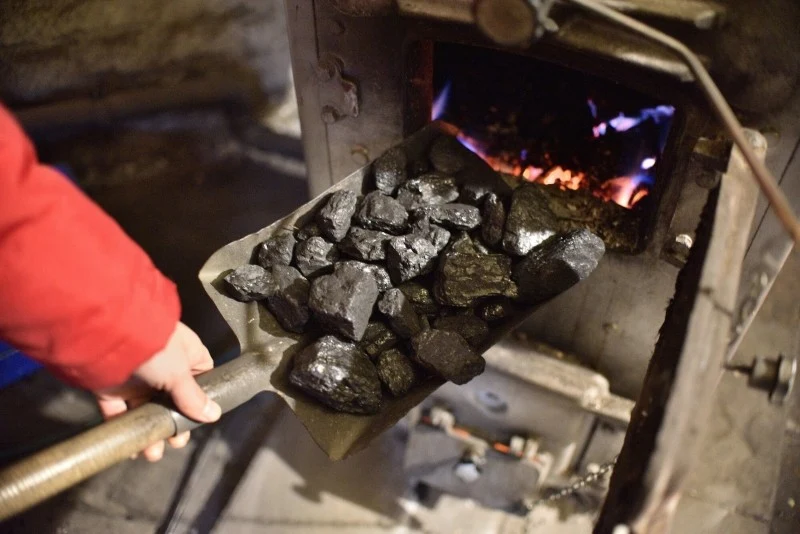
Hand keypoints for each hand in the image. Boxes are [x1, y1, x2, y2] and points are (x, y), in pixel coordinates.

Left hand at [93, 322, 221, 460]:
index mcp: (185, 355)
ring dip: (151, 433)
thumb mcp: (179, 372)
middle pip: (173, 401)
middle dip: (174, 424)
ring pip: (147, 411)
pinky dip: (126, 431)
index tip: (200, 419)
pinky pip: (120, 415)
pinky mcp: (112, 389)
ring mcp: (137, 379)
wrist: (107, 338)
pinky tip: (132, 447)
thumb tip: (213, 414)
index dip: (201, 400)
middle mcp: (162, 367)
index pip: (200, 378)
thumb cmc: (153, 347)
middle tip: (176, 440)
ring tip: (152, 452)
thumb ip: (194, 397)